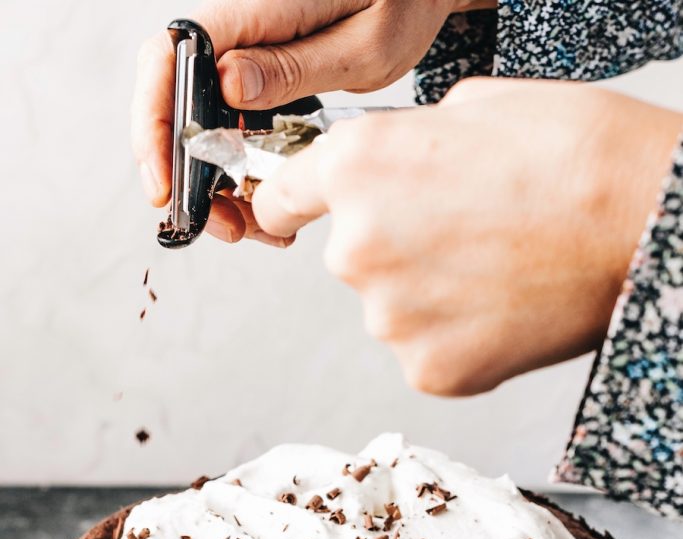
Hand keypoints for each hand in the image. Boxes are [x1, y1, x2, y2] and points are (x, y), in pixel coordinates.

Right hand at [131, 0, 492, 242]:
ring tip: (248, 229)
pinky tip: (265, 206)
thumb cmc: (401, 3)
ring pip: (204, 126)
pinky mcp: (262, 82)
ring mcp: (248, 60)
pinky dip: (242, 174)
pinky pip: (235, 129)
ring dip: (216, 185)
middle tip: (222, 226)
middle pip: (177, 102)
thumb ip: (293, 65)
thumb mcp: (360, 42)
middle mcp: (239, 32)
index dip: (153, 123)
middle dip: (187, 173)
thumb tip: (227, 85)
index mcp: (254, 10)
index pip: (171, 57)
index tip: (164, 185)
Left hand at [253, 79, 681, 393]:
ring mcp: (392, 319)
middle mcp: (356, 248)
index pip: (282, 197)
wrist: (640, 222)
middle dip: (397, 246)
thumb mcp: (472, 108)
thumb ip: (403, 145)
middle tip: (471, 231)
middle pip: (353, 256)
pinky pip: (428, 352)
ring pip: (394, 308)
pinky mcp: (431, 371)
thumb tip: (388, 170)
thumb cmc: (574, 154)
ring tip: (500, 269)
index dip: (290, 205)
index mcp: (357, 168)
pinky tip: (504, 311)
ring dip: (431, 295)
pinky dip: (459, 338)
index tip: (291, 216)